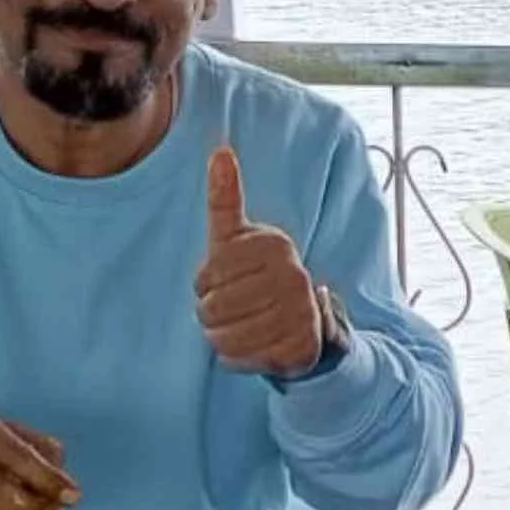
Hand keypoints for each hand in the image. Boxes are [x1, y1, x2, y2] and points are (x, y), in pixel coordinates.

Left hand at [195, 146, 321, 376]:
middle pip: (213, 309)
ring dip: (222, 338)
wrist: (306, 323)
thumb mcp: (236, 238)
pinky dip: (238, 358)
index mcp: (275, 246)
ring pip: (225, 336)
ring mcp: (301, 313)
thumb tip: (219, 151)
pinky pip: (243, 359)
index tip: (223, 282)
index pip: (206, 276)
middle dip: (211, 315)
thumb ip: (225, 198)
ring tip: (239, 327)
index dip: (204, 285)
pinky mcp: (302, 347)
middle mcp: (295, 277)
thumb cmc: (256, 276)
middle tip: (230, 310)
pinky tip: (252, 346)